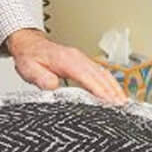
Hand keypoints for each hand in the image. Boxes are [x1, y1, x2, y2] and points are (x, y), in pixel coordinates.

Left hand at [5, 28, 124, 103]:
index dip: (100, 90)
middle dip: (112, 91)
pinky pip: (100, 71)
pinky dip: (110, 82)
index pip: (87, 77)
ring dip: (114, 87)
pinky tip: (115, 91)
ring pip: (103, 73)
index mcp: (66, 60)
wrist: (28, 44)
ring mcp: (81, 58)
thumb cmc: (29, 57)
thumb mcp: (29, 69)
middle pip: (100, 75)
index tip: (109, 101)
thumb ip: (42, 78)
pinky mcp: (83, 62)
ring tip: (123, 102)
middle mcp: (77, 57)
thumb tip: (54, 86)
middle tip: (122, 107)